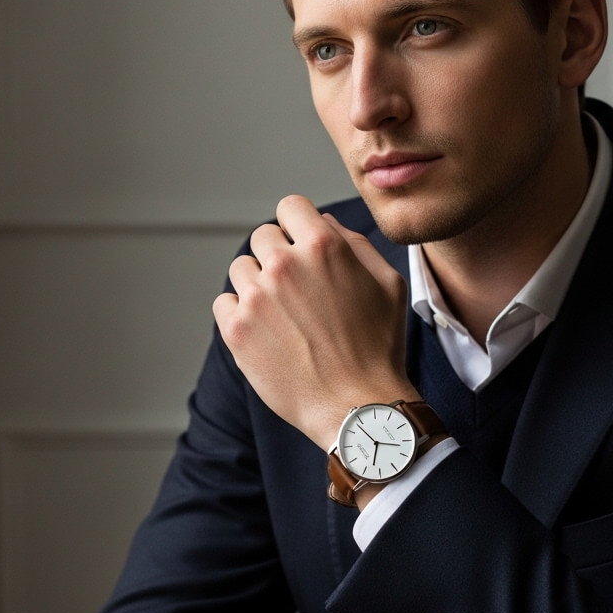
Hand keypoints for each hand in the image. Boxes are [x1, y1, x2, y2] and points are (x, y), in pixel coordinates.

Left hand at [212, 195, 418, 449]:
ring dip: (258, 284)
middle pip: (263, 237)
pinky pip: (225, 302)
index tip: (301, 245)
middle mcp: (284, 264)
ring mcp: (256, 296)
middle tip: (297, 291)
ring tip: (284, 316)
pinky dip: (240, 313)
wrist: (357, 406)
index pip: (290, 206)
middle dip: (278, 256)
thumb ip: (355, 243)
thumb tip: (324, 223)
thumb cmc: (379, 347)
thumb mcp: (387, 283)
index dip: (297, 224)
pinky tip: (266, 332)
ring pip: (241, 269)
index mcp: (323, 246)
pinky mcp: (236, 329)